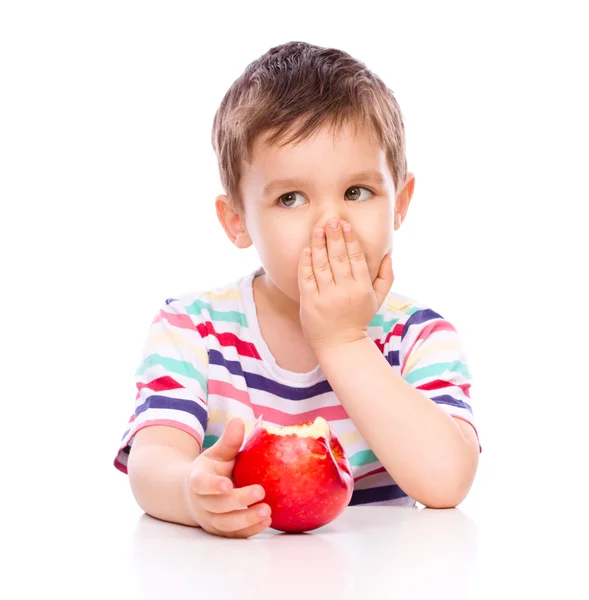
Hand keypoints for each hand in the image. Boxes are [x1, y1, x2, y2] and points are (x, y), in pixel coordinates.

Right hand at [183, 418, 271, 537]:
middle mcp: (202, 502)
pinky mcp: (221, 530)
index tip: (227, 484)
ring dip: (246, 519)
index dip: (213, 486)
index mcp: (198, 480)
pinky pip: (234, 534)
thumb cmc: (213, 469)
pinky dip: (250, 530)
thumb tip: (238, 421)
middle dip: (239, 500)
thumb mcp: (217, 453)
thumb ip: (228, 441)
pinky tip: (266, 521)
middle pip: (218, 506)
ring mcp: (210, 519)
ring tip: (267, 511)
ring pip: (226, 524)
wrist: (197, 495)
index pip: (202, 484)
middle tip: (261, 491)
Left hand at [297, 217, 393, 351]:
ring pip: (322, 265)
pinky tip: (307, 250)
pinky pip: (306, 279)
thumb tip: (389, 255)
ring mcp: (326, 297)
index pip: (356, 258)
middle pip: (339, 258)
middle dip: (335, 237)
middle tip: (331, 220)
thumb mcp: (377, 300)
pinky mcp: (310, 302)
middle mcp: (345, 291)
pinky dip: (306, 263)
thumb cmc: (358, 319)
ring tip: (317, 230)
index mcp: (362, 288)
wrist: (340, 345)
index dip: (351, 240)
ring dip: (319, 246)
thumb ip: (386, 277)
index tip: (346, 225)